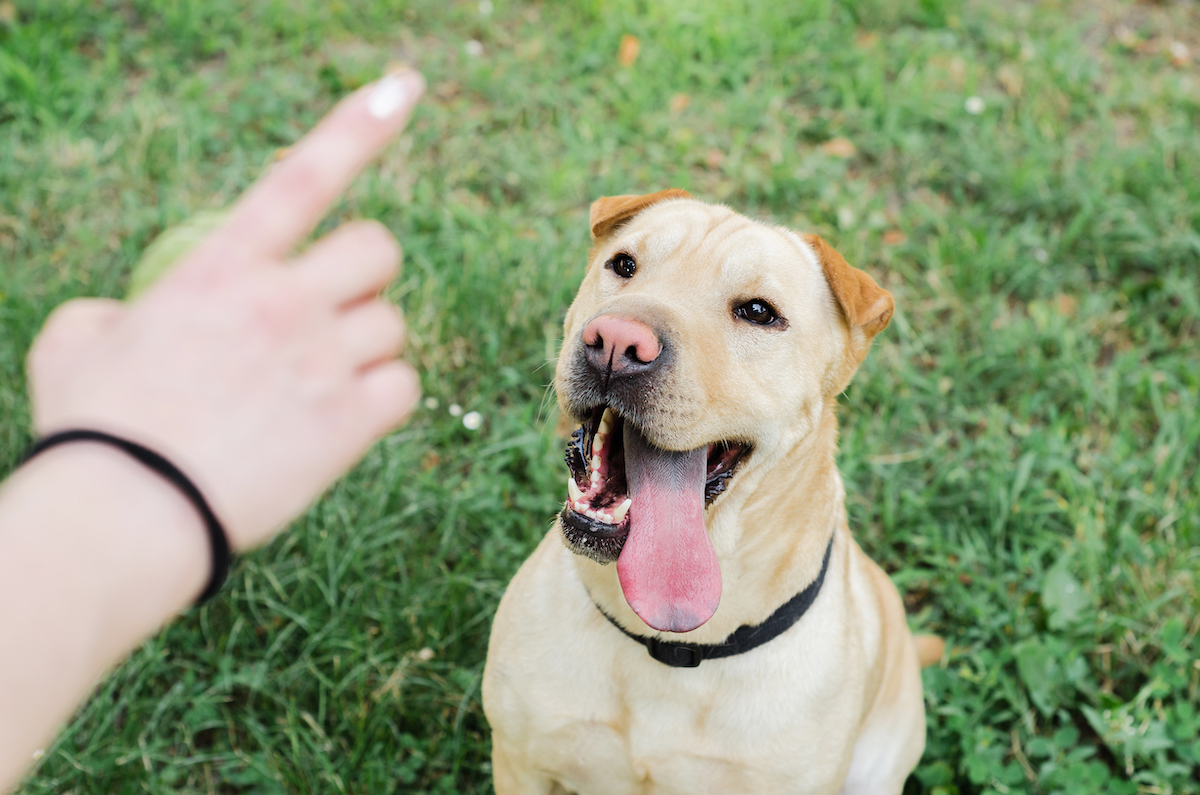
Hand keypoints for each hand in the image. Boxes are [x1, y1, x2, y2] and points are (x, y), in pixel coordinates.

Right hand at [25, 70, 425, 550]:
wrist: (129, 512)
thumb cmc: (95, 428)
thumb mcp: (78, 342)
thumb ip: (113, 311)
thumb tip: (121, 317)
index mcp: (221, 267)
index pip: (303, 175)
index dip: (360, 125)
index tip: (404, 85)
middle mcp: (283, 301)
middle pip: (377, 250)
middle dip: (365, 271)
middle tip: (334, 306)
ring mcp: (322, 360)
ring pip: (392, 323)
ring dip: (368, 344)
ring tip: (321, 380)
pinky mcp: (350, 422)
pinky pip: (405, 386)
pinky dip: (385, 397)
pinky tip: (344, 418)